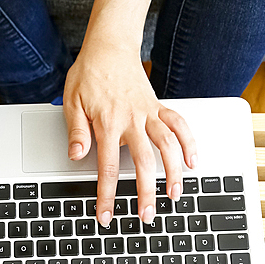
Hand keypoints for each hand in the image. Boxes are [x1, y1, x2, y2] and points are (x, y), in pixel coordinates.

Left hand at [63, 39, 196, 227]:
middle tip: (147, 216)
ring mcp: (148, 112)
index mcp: (107, 123)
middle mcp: (131, 119)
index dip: (107, 195)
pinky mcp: (159, 106)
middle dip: (145, 192)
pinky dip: (189, 142)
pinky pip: (179, 124)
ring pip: (167, 145)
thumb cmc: (88, 74)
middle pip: (143, 162)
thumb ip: (76, 131)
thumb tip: (76, 156)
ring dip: (173, 172)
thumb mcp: (71, 102)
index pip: (107, 167)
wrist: (109, 47)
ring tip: (174, 195)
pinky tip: (193, 161)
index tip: (106, 215)